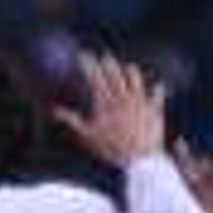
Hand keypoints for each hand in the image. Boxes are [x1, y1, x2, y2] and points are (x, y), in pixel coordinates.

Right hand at [52, 51, 168, 167]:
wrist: (139, 158)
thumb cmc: (111, 148)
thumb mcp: (87, 135)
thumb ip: (72, 120)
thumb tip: (55, 110)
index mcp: (105, 101)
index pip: (94, 76)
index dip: (88, 63)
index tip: (83, 54)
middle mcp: (123, 96)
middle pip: (114, 72)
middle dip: (107, 61)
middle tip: (103, 56)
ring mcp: (140, 100)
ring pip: (135, 77)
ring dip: (130, 70)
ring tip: (127, 67)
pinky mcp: (153, 108)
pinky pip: (157, 93)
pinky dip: (156, 89)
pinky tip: (157, 85)